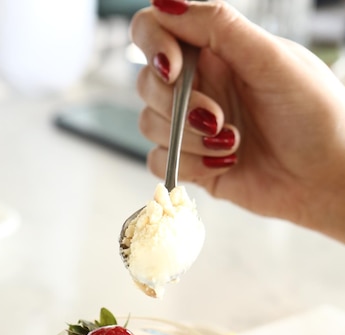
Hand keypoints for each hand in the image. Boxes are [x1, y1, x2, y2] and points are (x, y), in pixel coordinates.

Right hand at [131, 0, 344, 241]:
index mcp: (217, 50)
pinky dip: (187, 166)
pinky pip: (159, 161)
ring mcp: (193, 126)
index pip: (155, 29)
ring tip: (232, 144)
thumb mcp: (272, 60)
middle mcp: (201, 85)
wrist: (325, 178)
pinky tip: (225, 165)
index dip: (152, 43)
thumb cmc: (315, 115)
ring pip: (150, 124)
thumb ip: (219, 26)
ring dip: (188, 140)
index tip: (172, 68)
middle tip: (217, 119)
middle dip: (178, 106)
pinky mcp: (193, 164)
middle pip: (147, 83)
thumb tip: (165, 1)